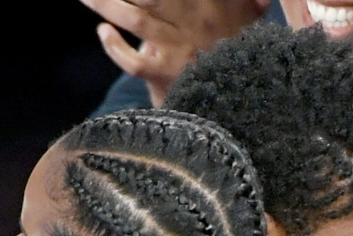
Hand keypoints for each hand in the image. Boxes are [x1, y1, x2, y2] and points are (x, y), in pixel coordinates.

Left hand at [79, 0, 268, 105]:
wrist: (240, 107)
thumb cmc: (237, 55)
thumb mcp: (249, 15)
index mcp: (211, 1)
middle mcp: (193, 20)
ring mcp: (178, 48)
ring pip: (135, 19)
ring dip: (106, 4)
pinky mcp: (165, 74)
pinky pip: (133, 61)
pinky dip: (114, 47)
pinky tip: (103, 33)